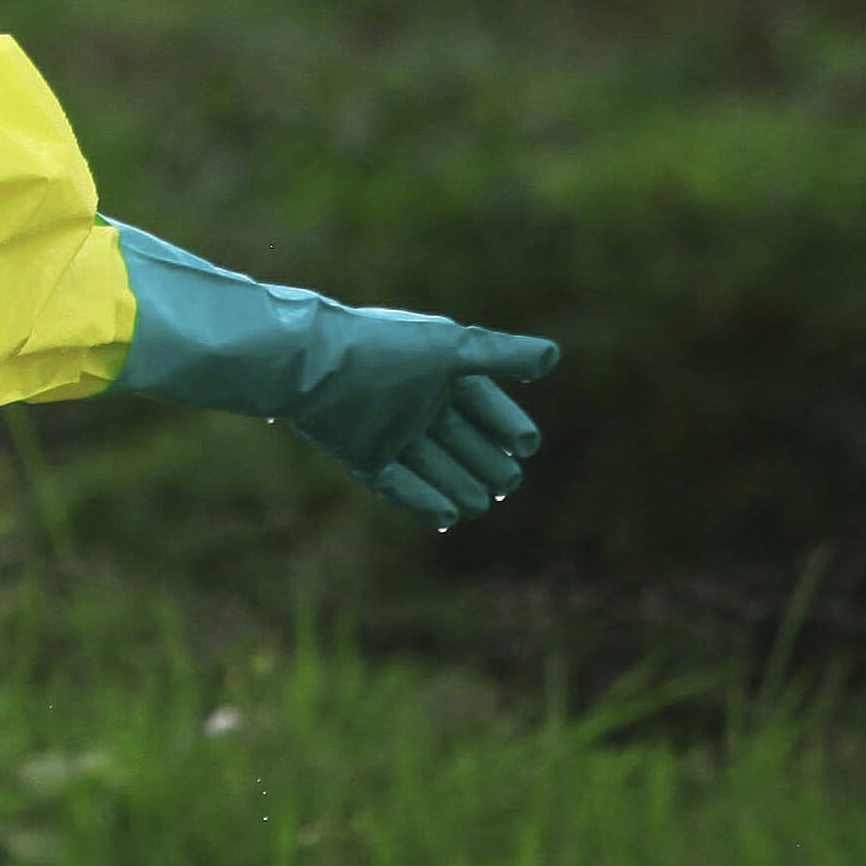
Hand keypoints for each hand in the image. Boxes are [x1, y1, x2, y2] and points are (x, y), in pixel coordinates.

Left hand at [285, 317, 556, 525]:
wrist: (310, 363)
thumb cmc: (385, 349)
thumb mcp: (450, 348)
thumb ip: (501, 354)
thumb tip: (554, 356)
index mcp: (434, 371)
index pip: (481, 401)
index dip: (505, 423)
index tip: (528, 445)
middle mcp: (411, 402)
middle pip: (458, 438)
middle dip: (485, 460)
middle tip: (510, 484)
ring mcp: (384, 430)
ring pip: (430, 464)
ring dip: (457, 484)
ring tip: (484, 505)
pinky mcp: (359, 454)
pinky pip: (394, 482)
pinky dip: (419, 499)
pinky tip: (447, 518)